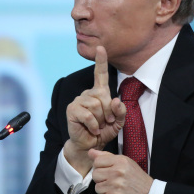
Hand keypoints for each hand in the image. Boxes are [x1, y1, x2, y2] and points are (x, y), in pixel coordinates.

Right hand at [64, 46, 125, 175]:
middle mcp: (88, 94)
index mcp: (99, 93)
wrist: (90, 145)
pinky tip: (92, 129)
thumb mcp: (118, 122)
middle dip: (109, 113)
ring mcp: (78, 101)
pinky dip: (94, 125)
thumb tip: (116, 100)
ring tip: (98, 126)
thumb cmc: (103, 131)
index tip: (101, 47)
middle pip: (104, 96)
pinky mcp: (71, 110)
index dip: (100, 60)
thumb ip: (121, 111)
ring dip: (101, 120)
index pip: (99, 74)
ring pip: (96, 105)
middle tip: (106, 122)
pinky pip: (88, 115)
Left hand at [89, 149, 152, 193]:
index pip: (97, 161)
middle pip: (95, 175)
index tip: (108, 171)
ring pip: (97, 188)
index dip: (100, 167)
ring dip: (105, 191)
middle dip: (102, 179)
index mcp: (120, 161)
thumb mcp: (125, 163)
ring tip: (117, 190)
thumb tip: (91, 152)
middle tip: (113, 182)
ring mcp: (115, 186)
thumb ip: (107, 157)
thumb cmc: (137, 179)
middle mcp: (117, 172)